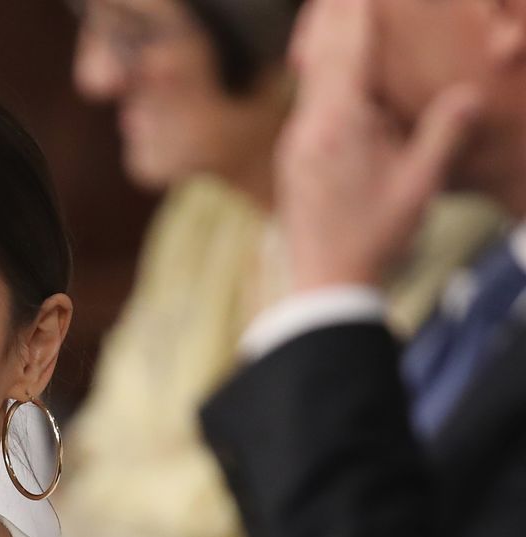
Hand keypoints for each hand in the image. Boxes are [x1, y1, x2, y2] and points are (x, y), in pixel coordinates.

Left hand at [278, 0, 481, 290]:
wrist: (326, 282)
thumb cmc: (376, 237)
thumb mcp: (420, 186)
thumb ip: (442, 136)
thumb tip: (469, 94)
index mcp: (338, 125)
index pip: (348, 53)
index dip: (356, 15)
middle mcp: (308, 127)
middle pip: (322, 57)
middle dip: (335, 18)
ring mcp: (297, 143)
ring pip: (311, 81)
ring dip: (327, 45)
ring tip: (338, 15)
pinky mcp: (295, 158)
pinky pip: (308, 104)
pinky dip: (322, 76)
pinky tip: (334, 73)